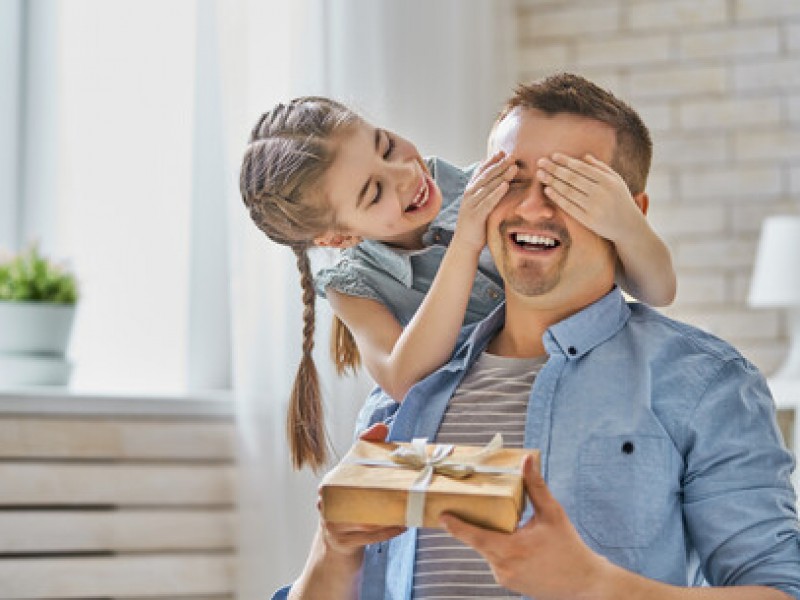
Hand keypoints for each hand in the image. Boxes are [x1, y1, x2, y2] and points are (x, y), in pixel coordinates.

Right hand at [318, 420, 403, 557]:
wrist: (336, 544)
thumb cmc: (349, 504)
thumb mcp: (353, 478)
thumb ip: (365, 450)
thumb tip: (382, 426)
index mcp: (329, 484)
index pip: (348, 468)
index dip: (367, 461)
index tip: (389, 461)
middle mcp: (326, 504)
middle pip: (358, 496)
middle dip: (383, 493)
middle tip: (407, 486)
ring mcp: (333, 525)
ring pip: (365, 519)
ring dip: (389, 515)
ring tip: (409, 507)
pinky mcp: (343, 543)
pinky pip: (369, 537)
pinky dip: (388, 531)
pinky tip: (403, 525)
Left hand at [440, 455, 609, 598]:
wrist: (585, 584)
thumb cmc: (569, 547)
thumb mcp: (552, 514)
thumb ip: (536, 487)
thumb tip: (527, 461)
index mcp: (510, 549)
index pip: (475, 536)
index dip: (457, 526)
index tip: (441, 516)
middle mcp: (503, 567)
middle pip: (480, 541)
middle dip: (475, 524)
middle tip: (466, 507)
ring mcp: (505, 578)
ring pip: (488, 550)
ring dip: (491, 536)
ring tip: (502, 522)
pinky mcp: (509, 583)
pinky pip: (497, 560)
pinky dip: (500, 548)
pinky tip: (513, 539)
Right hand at [453, 151, 517, 251]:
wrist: (465, 244)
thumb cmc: (475, 226)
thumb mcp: (479, 206)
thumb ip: (486, 195)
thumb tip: (498, 184)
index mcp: (470, 191)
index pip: (480, 172)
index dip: (491, 161)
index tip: (502, 152)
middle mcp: (469, 195)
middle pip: (486, 176)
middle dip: (499, 165)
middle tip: (512, 155)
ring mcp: (472, 204)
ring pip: (487, 186)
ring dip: (501, 175)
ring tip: (513, 167)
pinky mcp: (476, 215)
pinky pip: (488, 201)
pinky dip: (497, 192)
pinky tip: (505, 185)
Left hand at [536, 153, 644, 243]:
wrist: (628, 226)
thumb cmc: (620, 199)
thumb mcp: (616, 181)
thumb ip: (601, 168)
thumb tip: (584, 157)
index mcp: (607, 181)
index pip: (582, 168)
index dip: (566, 161)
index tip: (553, 155)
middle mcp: (601, 193)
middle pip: (572, 178)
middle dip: (554, 169)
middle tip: (540, 162)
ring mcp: (594, 207)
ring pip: (568, 191)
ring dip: (552, 181)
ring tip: (540, 174)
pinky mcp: (588, 220)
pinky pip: (569, 206)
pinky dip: (557, 197)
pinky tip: (548, 190)